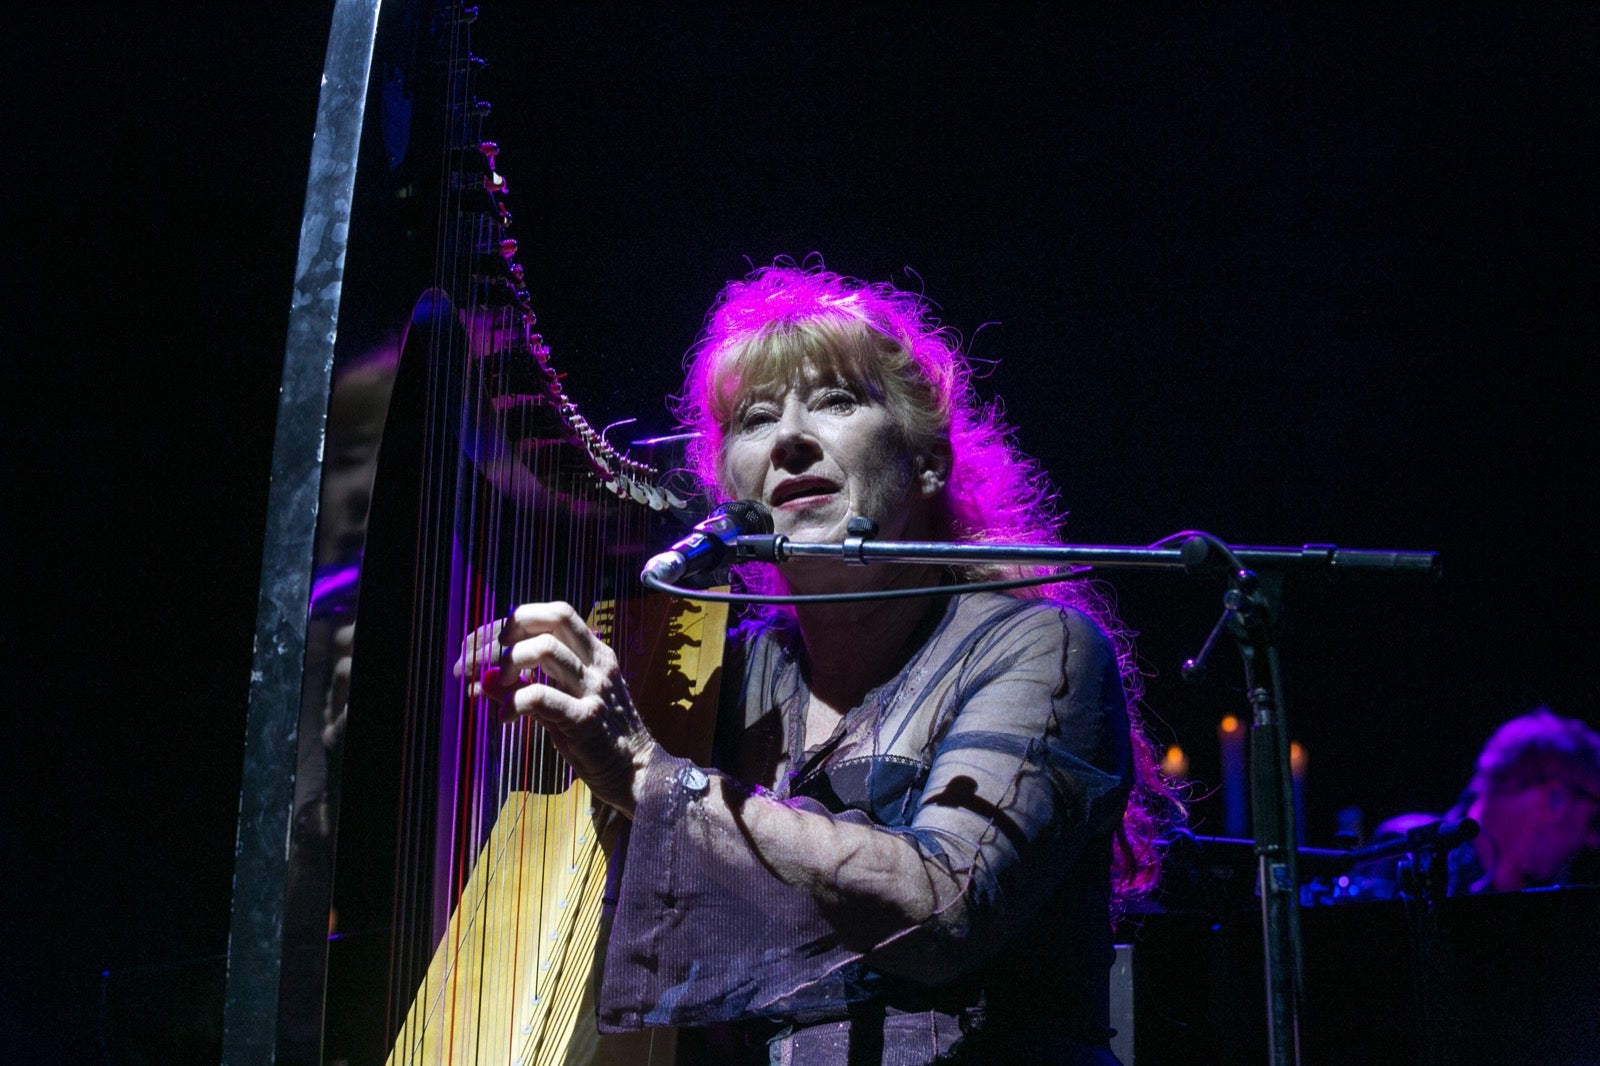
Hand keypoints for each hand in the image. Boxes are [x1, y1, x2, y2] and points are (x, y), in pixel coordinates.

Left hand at [455, 601, 655, 816]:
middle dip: (514, 628)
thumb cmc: (599, 740)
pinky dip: (513, 702)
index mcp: (596, 654)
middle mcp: (598, 664)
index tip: (489, 642)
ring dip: (510, 662)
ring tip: (499, 686)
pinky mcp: (586, 719)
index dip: (516, 620)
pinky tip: (504, 717)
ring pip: (546, 648)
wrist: (636, 774)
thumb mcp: (566, 704)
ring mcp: (594, 690)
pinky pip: (540, 696)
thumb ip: (530, 687)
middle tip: (492, 655)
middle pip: (555, 617)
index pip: (555, 614)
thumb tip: (484, 679)